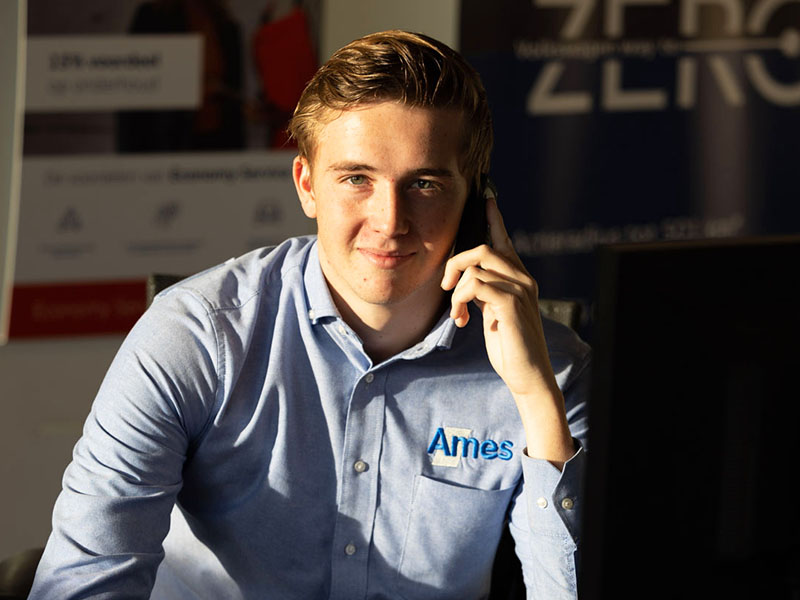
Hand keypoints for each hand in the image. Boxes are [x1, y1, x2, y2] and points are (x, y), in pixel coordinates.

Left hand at [440, 196, 573, 464]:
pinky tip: (464, 319)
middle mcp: (523, 278)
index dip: (494, 218)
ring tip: (458, 311)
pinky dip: (461, 301)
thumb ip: (486, 291)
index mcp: (519, 278)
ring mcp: (520, 290)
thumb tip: (467, 279)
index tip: (486, 196)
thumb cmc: (510, 345)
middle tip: (446, 284)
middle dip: (456, 261)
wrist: (527, 375)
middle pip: (484, 247)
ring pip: (477, 266)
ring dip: (457, 289)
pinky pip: (475, 285)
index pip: (504, 241)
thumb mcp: (493, 313)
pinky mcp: (512, 304)